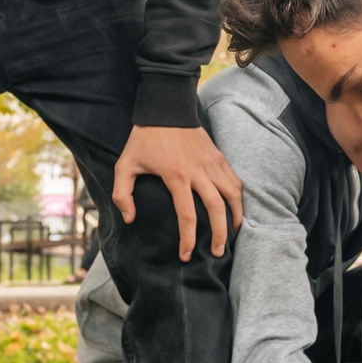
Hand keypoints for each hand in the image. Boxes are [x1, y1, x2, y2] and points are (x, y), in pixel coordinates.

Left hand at [113, 124, 243, 260]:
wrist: (166, 107)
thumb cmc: (144, 138)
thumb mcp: (125, 165)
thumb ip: (122, 194)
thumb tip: (130, 219)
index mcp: (176, 176)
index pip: (187, 216)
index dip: (188, 239)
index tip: (186, 255)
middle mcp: (199, 172)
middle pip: (217, 209)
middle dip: (219, 235)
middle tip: (217, 253)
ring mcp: (212, 164)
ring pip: (233, 195)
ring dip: (236, 217)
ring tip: (233, 234)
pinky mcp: (219, 157)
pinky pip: (235, 181)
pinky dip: (238, 198)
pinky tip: (235, 210)